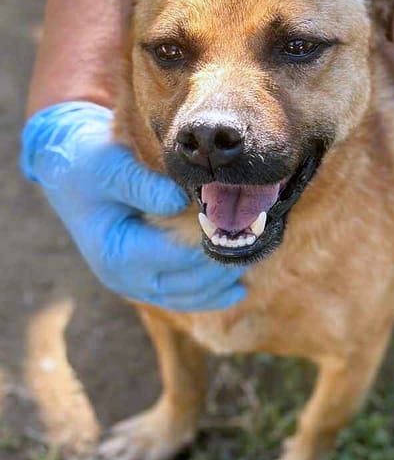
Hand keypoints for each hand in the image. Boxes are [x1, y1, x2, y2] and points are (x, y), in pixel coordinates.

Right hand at [20, 102, 245, 310]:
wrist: (67, 170)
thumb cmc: (89, 163)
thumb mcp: (111, 166)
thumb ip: (144, 184)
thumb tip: (182, 200)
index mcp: (117, 253)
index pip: (179, 256)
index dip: (213, 241)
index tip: (243, 223)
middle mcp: (124, 279)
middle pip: (191, 282)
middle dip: (226, 263)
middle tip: (260, 240)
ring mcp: (134, 285)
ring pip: (190, 296)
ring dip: (223, 281)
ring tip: (254, 259)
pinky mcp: (144, 281)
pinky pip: (182, 296)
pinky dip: (211, 294)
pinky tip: (239, 287)